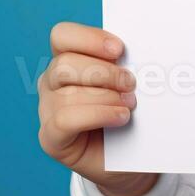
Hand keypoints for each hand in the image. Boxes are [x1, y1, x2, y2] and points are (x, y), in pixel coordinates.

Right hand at [37, 22, 158, 195]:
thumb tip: (146, 53)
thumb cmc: (131, 114)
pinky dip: (97, 115)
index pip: (62, 36)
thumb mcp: (131, 84)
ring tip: (130, 105)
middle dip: (104, 72)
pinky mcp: (50, 138)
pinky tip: (120, 118)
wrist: (130, 159)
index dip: (89, 38)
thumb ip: (129, 66)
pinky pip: (64, 119)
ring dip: (105, 97)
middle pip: (64, 64)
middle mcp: (52, 83)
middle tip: (130, 83)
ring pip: (66, 94)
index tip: (119, 49)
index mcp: (69, 60)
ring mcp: (47, 110)